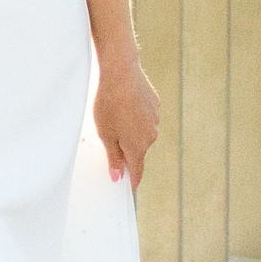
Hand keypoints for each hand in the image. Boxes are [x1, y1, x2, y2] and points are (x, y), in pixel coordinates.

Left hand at [93, 49, 160, 188]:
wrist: (121, 74)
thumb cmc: (109, 106)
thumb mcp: (105, 135)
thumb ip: (113, 157)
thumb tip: (117, 177)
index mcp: (138, 147)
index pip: (137, 171)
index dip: (132, 181)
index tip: (128, 187)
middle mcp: (151, 136)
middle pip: (138, 150)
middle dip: (126, 148)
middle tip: (109, 137)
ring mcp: (155, 119)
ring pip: (141, 131)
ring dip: (130, 129)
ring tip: (115, 115)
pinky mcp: (155, 104)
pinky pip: (144, 115)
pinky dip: (135, 114)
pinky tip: (124, 103)